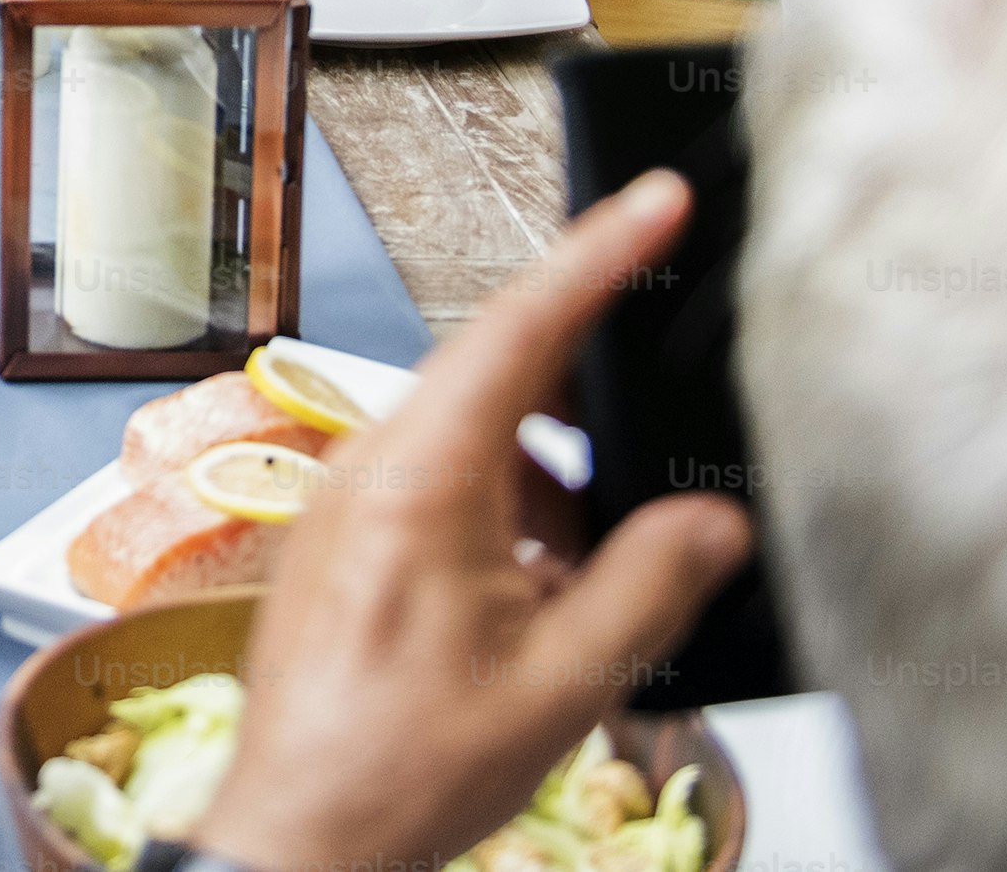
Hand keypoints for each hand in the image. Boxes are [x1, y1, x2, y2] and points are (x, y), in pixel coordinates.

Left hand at [187, 174, 753, 871]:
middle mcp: (370, 470)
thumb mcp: (562, 684)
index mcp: (423, 478)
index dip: (597, 252)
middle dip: (587, 410)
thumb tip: (706, 520)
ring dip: (547, 490)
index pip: (522, 326)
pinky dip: (504, 523)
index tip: (650, 199)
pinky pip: (437, 490)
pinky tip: (538, 600)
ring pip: (473, 445)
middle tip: (647, 436)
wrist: (299, 840)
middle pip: (498, 381)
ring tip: (587, 581)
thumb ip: (645, 586)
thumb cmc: (400, 770)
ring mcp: (346, 503)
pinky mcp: (340, 543)